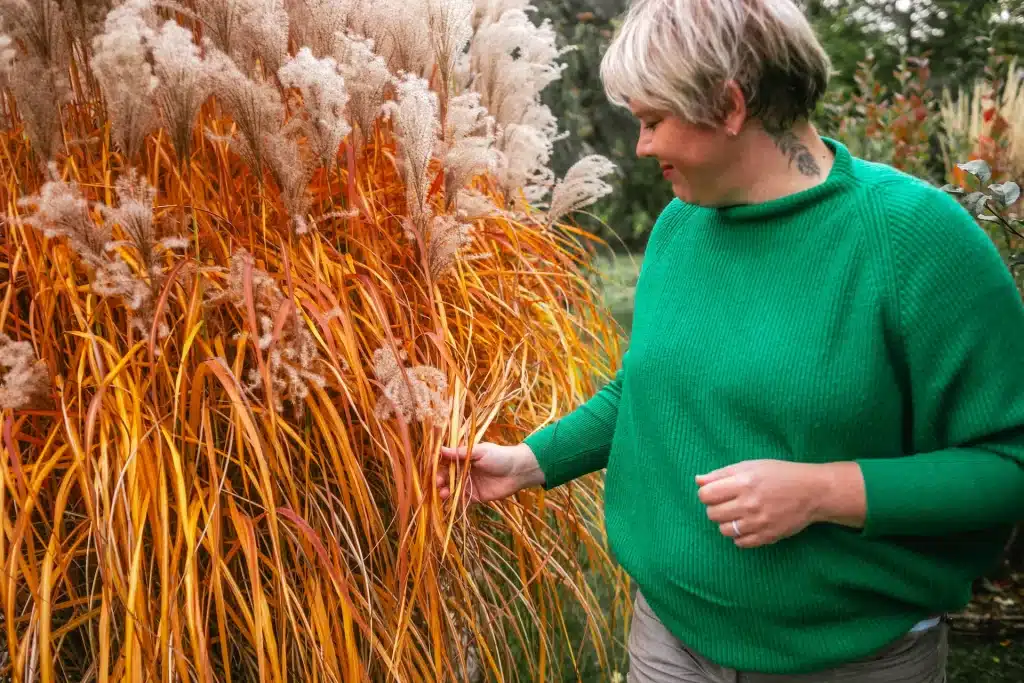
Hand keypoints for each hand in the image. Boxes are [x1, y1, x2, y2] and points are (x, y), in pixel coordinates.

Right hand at [437, 442, 544, 502]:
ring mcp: (469, 485)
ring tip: (443, 493)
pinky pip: (462, 500)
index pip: (446, 462)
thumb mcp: (480, 452)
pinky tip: (450, 502)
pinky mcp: (475, 497)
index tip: (431, 470)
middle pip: (447, 477)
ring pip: (452, 489)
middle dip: (439, 480)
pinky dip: (455, 502)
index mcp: (464, 459)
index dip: (437, 466)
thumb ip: (461, 453)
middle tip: (438, 482)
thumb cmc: (500, 456)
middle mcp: (464, 472)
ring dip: (445, 491)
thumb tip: (441, 449)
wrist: (518, 471)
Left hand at [696, 459, 835, 547]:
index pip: (706, 495)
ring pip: (724, 530)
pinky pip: (740, 543)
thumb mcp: (750, 466)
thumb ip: (721, 474)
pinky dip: (739, 536)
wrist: (812, 492)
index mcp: (743, 482)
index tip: (715, 492)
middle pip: (712, 514)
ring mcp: (758, 522)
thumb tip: (698, 480)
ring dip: (726, 523)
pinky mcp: (767, 536)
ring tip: (738, 514)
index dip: (706, 494)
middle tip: (727, 503)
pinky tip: (747, 525)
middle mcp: (749, 504)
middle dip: (715, 508)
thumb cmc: (779, 474)